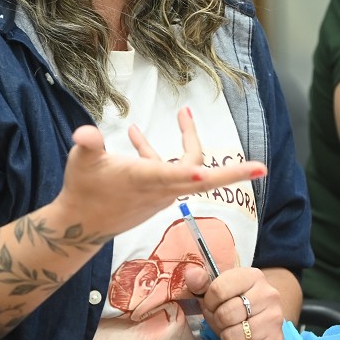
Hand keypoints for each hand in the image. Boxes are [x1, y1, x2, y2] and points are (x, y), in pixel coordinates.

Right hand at [54, 107, 265, 236]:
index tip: (206, 174)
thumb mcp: (81, 162)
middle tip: (259, 166)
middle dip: (231, 173)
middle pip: (201, 180)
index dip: (190, 175)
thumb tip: (85, 133)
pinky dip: (159, 153)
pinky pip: (169, 172)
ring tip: (182, 113)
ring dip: (188, 142)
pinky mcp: (155, 195)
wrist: (80, 226)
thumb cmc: (81, 191)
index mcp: (143, 179)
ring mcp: (159, 194)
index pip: (172, 177)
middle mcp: (158, 189)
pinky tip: (135, 135)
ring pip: (188, 171)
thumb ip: (87, 144)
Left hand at [185, 264, 284, 339]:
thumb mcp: (220, 288)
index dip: (209, 302)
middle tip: (225, 320)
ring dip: (227, 337)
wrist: (266, 322)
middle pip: (225, 314)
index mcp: (253, 276)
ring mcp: (274, 319)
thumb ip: (201, 281)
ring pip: (233, 335)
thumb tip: (192, 275)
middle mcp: (268, 295)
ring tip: (235, 330)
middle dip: (218, 321)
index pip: (218, 290)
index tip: (214, 305)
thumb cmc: (237, 304)